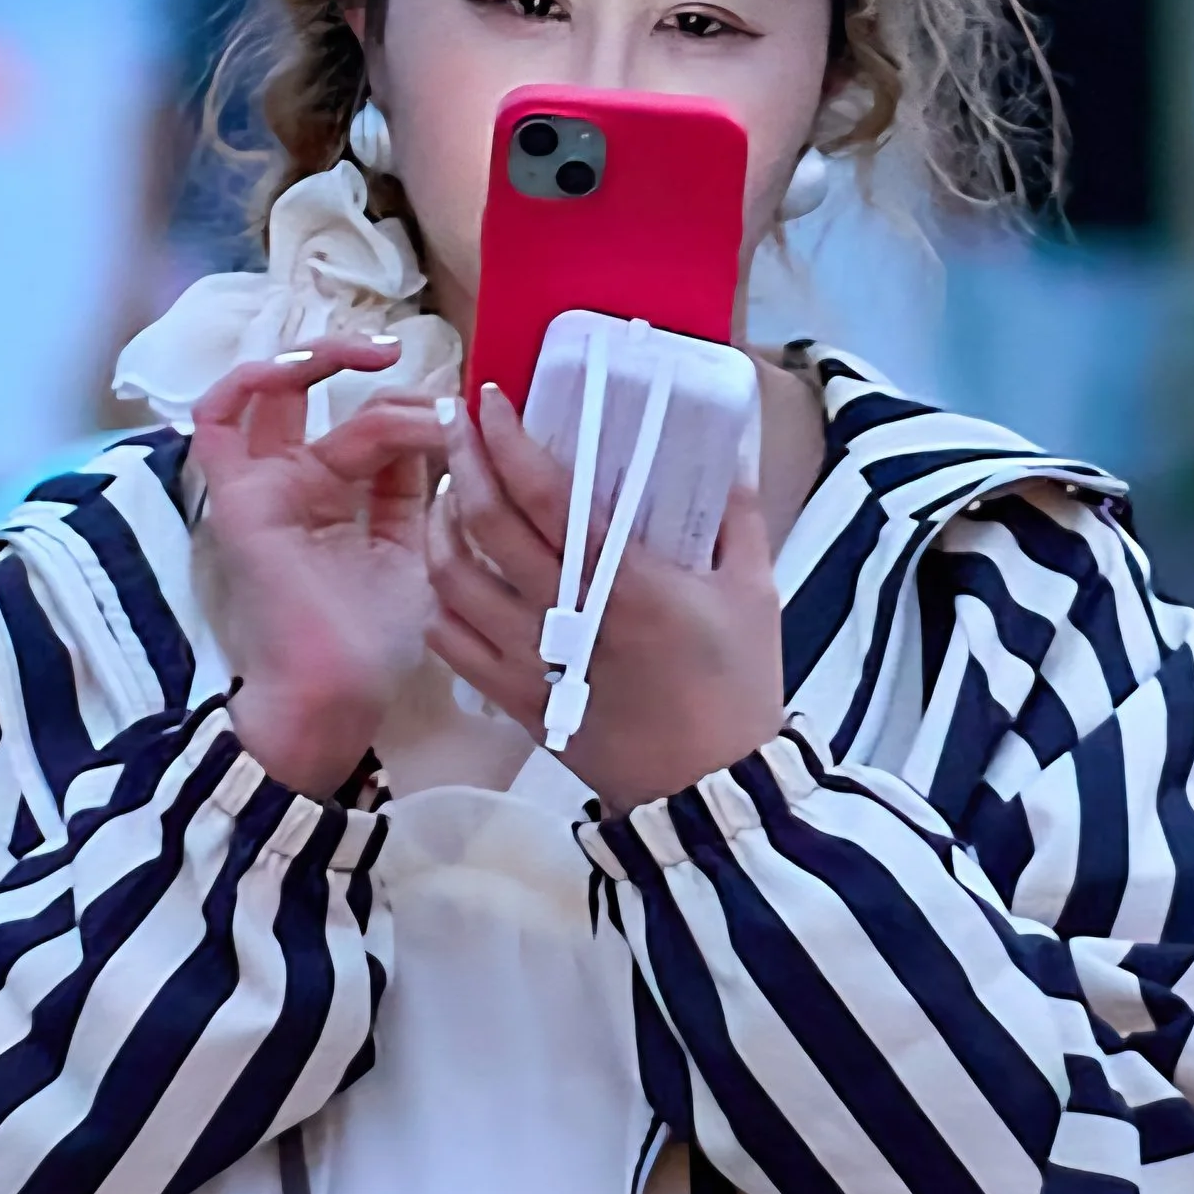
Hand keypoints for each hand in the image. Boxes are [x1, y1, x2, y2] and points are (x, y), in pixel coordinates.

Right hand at [191, 336, 444, 797]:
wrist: (339, 692)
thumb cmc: (375, 640)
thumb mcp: (414, 548)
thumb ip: (415, 488)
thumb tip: (438, 424)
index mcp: (340, 501)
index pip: (375, 430)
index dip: (420, 411)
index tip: (465, 416)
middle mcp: (297, 484)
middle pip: (324, 400)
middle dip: (376, 374)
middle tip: (432, 385)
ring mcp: (264, 486)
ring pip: (282, 396)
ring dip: (326, 361)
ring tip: (377, 355)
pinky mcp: (239, 495)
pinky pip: (217, 420)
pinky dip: (252, 379)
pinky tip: (306, 366)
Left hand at [424, 385, 785, 809]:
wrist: (711, 793)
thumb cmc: (738, 688)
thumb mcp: (754, 590)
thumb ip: (739, 512)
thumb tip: (735, 444)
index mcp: (625, 582)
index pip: (545, 494)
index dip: (508, 440)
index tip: (491, 400)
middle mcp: (566, 616)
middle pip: (484, 523)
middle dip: (462, 460)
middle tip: (457, 423)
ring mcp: (532, 661)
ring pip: (451, 578)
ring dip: (440, 524)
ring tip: (449, 492)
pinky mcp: (516, 700)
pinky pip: (450, 640)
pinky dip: (439, 598)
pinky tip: (449, 572)